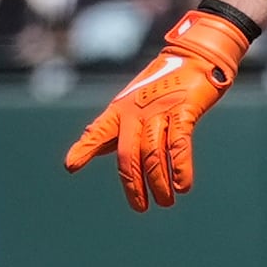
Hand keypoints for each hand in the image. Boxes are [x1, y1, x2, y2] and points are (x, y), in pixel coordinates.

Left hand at [62, 5, 253, 210]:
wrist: (195, 58)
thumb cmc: (160, 86)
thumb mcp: (131, 106)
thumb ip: (109, 130)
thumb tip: (83, 151)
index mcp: (122, 109)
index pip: (100, 131)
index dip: (85, 148)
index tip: (71, 166)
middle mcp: (138, 110)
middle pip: (129, 154)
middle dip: (134, 185)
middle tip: (140, 208)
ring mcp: (161, 109)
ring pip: (154, 153)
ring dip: (159, 183)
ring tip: (166, 201)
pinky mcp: (185, 110)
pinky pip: (180, 144)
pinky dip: (180, 168)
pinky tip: (182, 186)